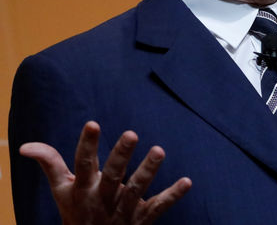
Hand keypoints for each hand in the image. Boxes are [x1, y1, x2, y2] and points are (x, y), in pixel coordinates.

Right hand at [19, 121, 191, 224]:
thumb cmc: (77, 211)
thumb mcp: (62, 190)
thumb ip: (50, 164)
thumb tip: (25, 146)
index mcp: (83, 189)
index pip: (82, 164)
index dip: (86, 145)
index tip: (92, 123)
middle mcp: (102, 199)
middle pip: (112, 176)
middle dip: (121, 156)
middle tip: (131, 133)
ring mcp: (123, 210)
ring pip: (136, 190)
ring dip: (148, 171)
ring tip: (160, 150)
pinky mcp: (141, 218)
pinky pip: (158, 207)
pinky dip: (173, 195)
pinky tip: (187, 181)